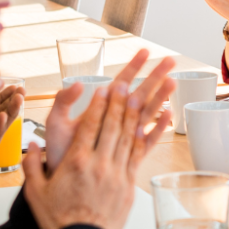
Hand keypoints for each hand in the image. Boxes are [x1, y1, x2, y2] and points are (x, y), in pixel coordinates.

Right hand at [22, 51, 176, 228]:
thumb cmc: (59, 219)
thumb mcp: (36, 192)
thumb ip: (32, 166)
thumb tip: (32, 145)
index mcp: (76, 163)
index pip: (89, 126)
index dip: (98, 104)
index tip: (103, 88)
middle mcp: (99, 165)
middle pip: (112, 126)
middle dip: (119, 102)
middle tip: (125, 82)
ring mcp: (117, 174)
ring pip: (128, 136)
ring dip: (135, 114)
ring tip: (141, 94)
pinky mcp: (129, 185)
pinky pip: (141, 155)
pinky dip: (149, 136)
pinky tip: (157, 122)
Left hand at [41, 49, 176, 167]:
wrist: (62, 177)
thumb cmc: (58, 150)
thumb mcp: (56, 121)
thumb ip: (63, 101)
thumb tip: (78, 84)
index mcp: (101, 107)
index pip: (121, 82)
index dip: (133, 66)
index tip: (145, 52)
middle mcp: (116, 119)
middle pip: (140, 93)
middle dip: (155, 76)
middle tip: (171, 61)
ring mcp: (124, 135)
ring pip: (147, 112)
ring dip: (160, 97)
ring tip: (173, 82)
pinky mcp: (128, 154)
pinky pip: (147, 140)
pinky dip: (157, 128)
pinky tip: (168, 116)